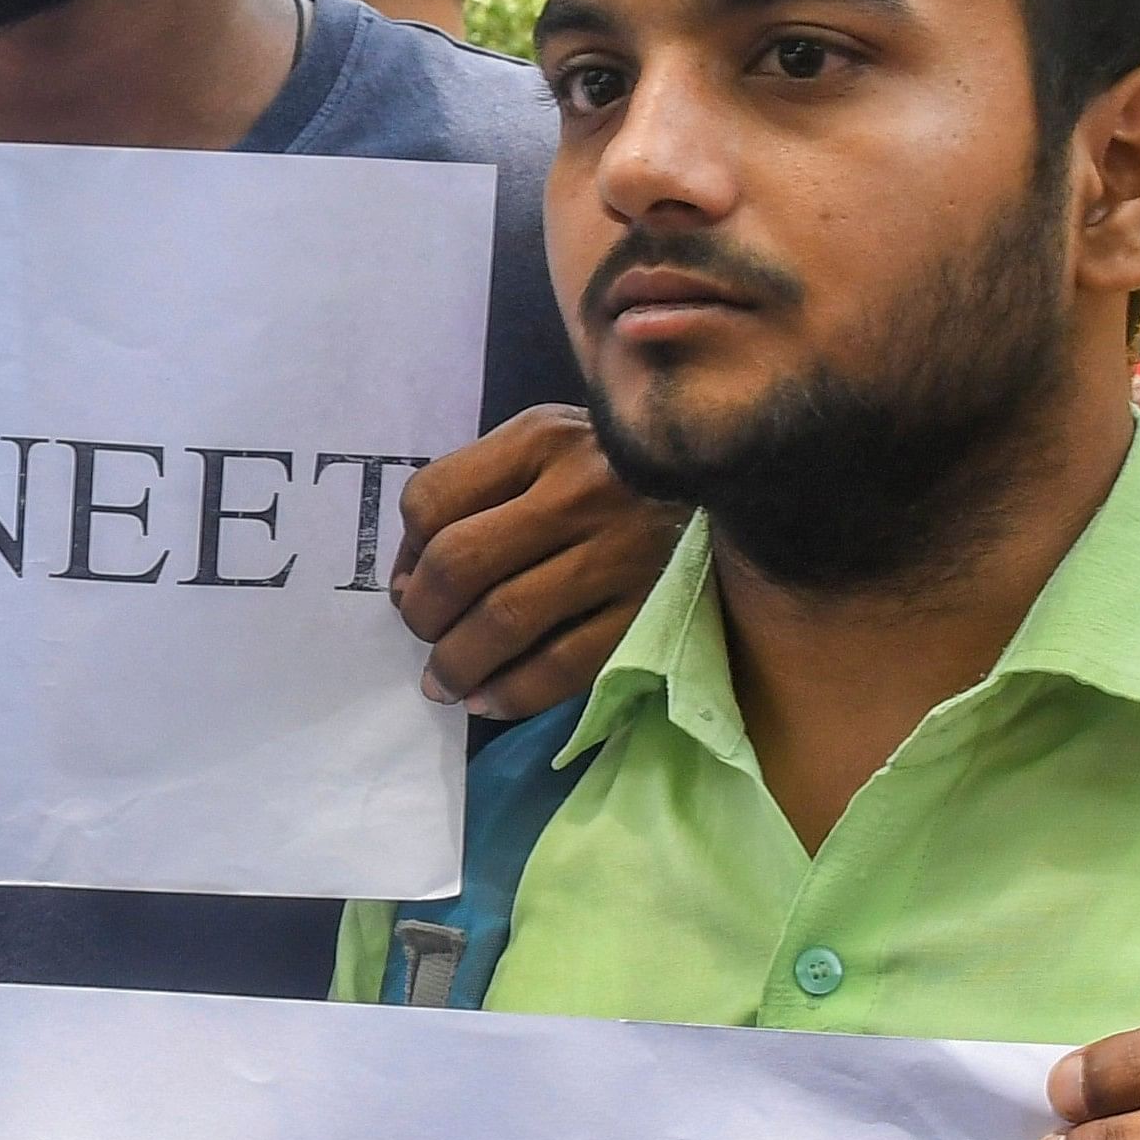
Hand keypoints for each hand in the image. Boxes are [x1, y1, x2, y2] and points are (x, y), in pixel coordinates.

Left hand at [392, 405, 681, 720]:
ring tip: (443, 681)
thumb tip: (408, 578)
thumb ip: (479, 489)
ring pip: (505, 620)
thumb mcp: (552, 445)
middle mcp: (580, 489)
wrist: (737, 472)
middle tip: (424, 636)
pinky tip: (489, 700)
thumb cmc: (619, 468)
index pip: (433, 498)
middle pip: (459, 563)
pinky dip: (511, 692)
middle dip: (422, 614)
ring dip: (456, 664)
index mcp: (542, 439)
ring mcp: (621, 552)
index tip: (408, 585)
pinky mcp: (653, 608)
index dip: (403, 553)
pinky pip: (563, 665)